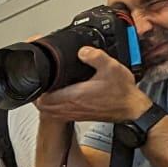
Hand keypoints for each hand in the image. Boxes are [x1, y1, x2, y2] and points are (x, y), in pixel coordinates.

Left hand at [32, 46, 149, 123]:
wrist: (130, 108)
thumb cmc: (121, 92)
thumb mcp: (111, 67)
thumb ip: (96, 57)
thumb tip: (82, 50)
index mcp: (73, 97)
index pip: (42, 97)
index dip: (36, 88)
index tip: (37, 78)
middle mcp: (69, 108)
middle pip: (41, 105)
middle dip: (37, 94)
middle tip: (39, 82)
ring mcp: (72, 114)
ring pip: (47, 111)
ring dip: (43, 101)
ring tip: (45, 88)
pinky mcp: (77, 116)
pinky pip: (57, 114)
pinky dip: (52, 106)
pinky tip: (58, 96)